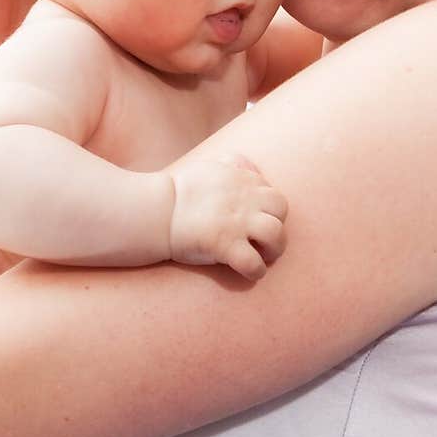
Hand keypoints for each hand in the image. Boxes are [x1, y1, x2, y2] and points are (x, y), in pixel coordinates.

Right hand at [167, 154, 287, 280]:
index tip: (257, 223)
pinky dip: (256, 271)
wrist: (155, 211)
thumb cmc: (177, 192)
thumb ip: (232, 164)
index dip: (269, 212)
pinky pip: (254, 263)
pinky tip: (248, 272)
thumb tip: (248, 165)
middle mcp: (244, 200)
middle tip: (263, 241)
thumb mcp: (209, 167)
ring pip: (276, 235)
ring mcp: (236, 223)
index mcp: (241, 181)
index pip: (274, 195)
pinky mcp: (225, 245)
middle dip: (278, 227)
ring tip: (262, 256)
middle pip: (281, 210)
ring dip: (273, 249)